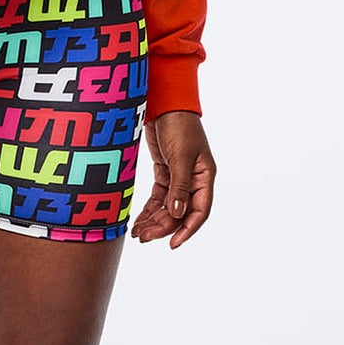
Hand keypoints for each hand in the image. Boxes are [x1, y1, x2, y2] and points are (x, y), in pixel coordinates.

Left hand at [130, 110, 216, 248]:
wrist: (164, 101)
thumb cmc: (178, 124)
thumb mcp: (180, 156)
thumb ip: (180, 186)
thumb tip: (178, 214)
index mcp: (205, 177)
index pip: (199, 211)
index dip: (187, 229)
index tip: (172, 244)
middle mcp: (194, 180)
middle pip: (180, 212)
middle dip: (163, 226)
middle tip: (144, 238)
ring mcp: (179, 176)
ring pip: (168, 207)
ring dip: (154, 220)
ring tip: (138, 233)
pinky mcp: (165, 172)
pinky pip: (159, 197)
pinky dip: (149, 209)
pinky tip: (139, 220)